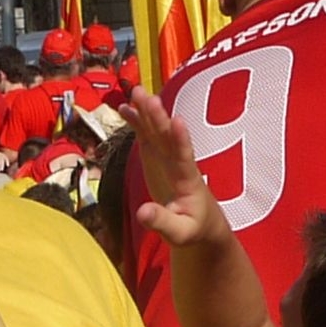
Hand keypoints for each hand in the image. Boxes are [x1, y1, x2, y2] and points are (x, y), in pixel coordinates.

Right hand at [122, 89, 227, 252]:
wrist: (201, 224)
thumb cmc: (193, 230)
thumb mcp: (179, 234)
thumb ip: (161, 222)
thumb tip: (141, 213)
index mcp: (187, 181)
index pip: (184, 157)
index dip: (181, 140)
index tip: (177, 121)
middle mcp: (178, 163)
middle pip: (168, 137)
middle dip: (157, 117)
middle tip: (146, 97)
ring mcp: (167, 157)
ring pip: (157, 131)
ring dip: (147, 112)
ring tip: (136, 92)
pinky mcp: (157, 157)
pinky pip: (147, 136)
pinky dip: (137, 122)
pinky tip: (125, 107)